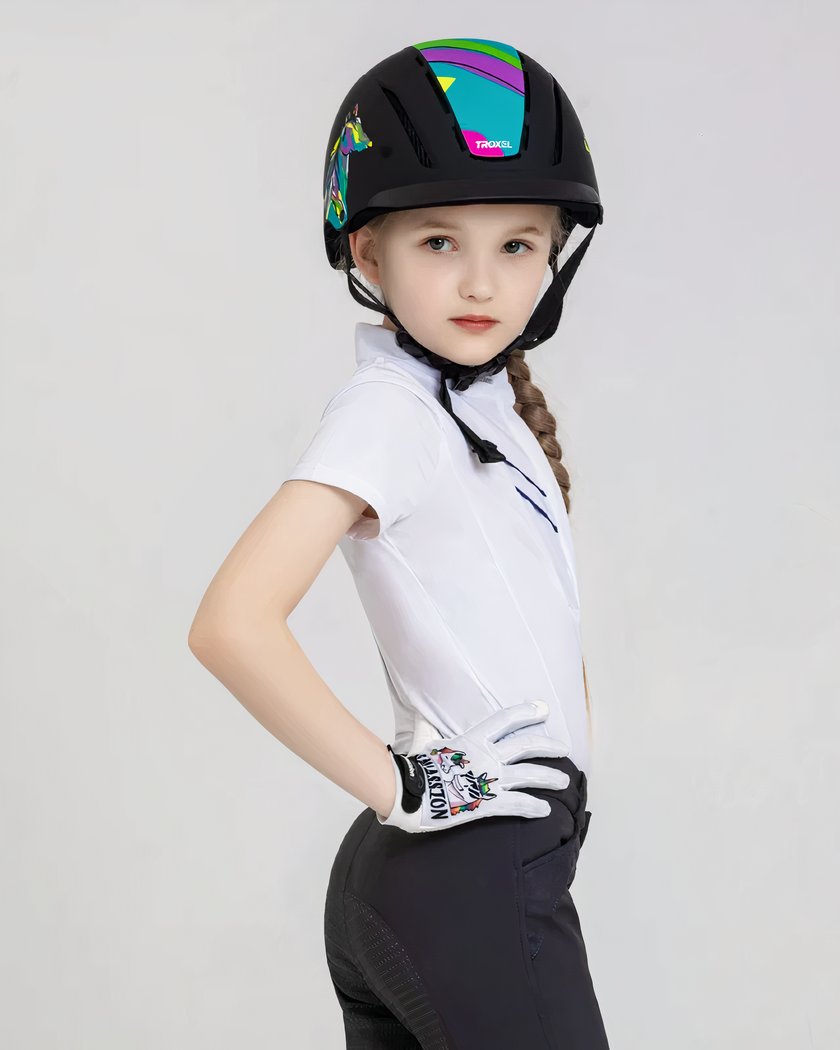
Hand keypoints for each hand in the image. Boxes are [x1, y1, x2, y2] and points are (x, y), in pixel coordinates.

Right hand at [377, 699, 570, 833]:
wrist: (410, 792)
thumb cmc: (415, 767)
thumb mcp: (424, 740)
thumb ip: (427, 728)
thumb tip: (420, 716)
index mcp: (472, 738)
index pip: (505, 719)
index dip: (526, 712)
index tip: (543, 709)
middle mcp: (487, 756)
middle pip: (525, 745)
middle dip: (548, 745)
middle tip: (564, 748)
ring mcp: (489, 779)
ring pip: (529, 774)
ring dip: (550, 776)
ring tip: (564, 780)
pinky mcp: (488, 804)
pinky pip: (518, 803)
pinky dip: (534, 807)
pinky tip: (546, 810)